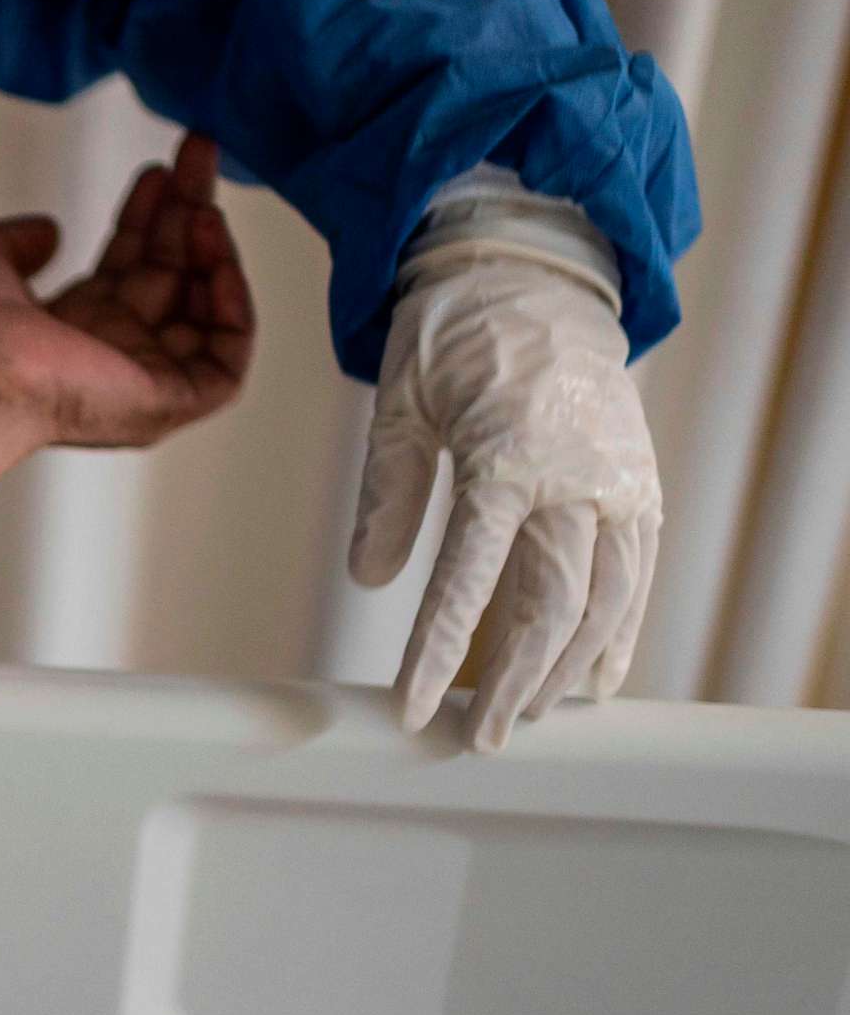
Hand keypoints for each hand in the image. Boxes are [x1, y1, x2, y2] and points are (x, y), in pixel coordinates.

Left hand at [0, 133, 253, 471]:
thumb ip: (14, 241)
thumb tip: (49, 230)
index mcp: (63, 330)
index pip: (126, 266)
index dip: (146, 216)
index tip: (157, 170)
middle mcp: (103, 356)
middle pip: (167, 277)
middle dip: (186, 213)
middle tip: (199, 153)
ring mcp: (136, 382)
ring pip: (203, 314)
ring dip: (212, 254)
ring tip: (204, 204)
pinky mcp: (164, 404)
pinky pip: (225, 363)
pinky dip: (233, 311)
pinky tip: (218, 260)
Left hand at [352, 255, 659, 750]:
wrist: (535, 275)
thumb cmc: (454, 335)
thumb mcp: (399, 403)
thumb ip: (388, 495)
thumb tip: (373, 580)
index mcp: (508, 458)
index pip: (470, 581)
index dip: (439, 656)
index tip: (415, 712)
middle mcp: (578, 477)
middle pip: (554, 606)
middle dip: (518, 683)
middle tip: (483, 738)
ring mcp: (619, 482)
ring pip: (608, 600)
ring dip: (569, 669)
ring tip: (531, 717)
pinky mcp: (641, 483)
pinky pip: (639, 571)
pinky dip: (621, 629)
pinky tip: (596, 676)